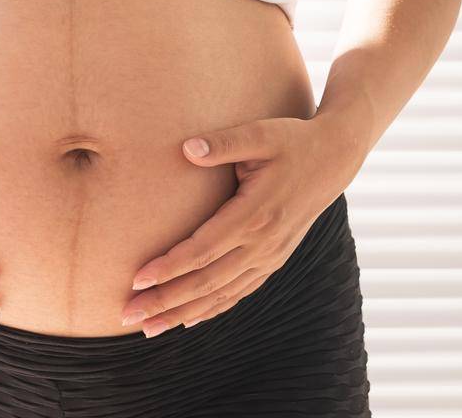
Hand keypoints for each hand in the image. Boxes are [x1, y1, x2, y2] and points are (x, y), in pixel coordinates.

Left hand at [121, 114, 360, 335]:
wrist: (333, 158)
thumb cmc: (291, 140)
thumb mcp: (260, 133)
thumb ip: (223, 143)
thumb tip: (187, 148)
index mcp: (255, 214)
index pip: (203, 250)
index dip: (169, 267)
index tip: (136, 280)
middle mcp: (263, 244)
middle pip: (206, 282)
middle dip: (165, 301)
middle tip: (127, 314)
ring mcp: (270, 257)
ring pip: (221, 295)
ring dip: (183, 313)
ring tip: (149, 327)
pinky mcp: (273, 260)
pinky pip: (239, 292)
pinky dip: (212, 309)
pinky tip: (189, 319)